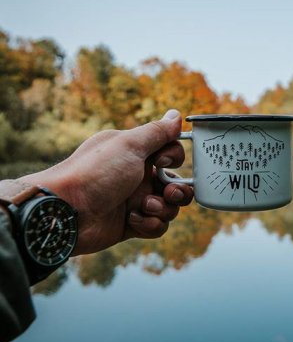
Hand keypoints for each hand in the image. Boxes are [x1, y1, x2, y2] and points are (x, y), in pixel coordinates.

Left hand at [20, 109, 193, 254]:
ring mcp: (135, 201)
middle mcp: (138, 176)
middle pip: (174, 183)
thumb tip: (176, 115)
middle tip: (167, 192)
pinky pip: (156, 226)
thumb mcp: (129, 145)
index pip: (170, 153)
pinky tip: (133, 220)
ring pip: (169, 207)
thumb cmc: (95, 173)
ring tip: (144, 206)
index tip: (160, 162)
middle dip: (177, 190)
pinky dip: (150, 224)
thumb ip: (156, 132)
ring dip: (163, 208)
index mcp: (136, 154)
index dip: (174, 158)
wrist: (65, 212)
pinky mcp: (132, 224)